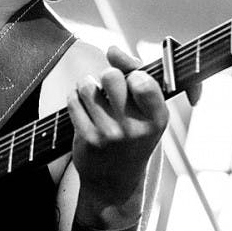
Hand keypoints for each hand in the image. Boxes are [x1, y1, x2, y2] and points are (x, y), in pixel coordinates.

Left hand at [67, 46, 168, 225]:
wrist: (115, 181)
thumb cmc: (133, 135)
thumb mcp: (146, 109)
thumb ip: (134, 71)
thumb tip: (113, 49)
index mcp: (157, 118)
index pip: (142, 80)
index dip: (134, 74)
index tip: (134, 83)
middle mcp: (135, 128)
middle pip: (111, 76)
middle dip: (108, 76)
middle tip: (111, 89)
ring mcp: (110, 134)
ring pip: (88, 85)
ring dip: (89, 86)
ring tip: (95, 97)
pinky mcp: (87, 139)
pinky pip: (73, 99)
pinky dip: (76, 98)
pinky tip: (84, 108)